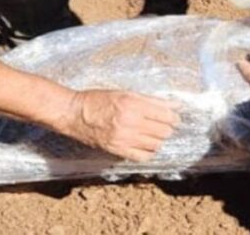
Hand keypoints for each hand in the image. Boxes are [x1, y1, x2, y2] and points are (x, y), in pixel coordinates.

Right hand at [62, 89, 180, 161]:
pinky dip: (149, 152)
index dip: (174, 116)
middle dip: (168, 128)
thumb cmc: (98, 99)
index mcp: (132, 104)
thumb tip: (174, 104)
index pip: (165, 115)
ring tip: (153, 134)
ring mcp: (124, 138)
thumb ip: (151, 100)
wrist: (74, 114)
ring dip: (159, 139)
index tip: (174, 116)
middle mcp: (130, 122)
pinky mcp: (118, 150)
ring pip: (156, 145)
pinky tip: (145, 145)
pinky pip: (143, 157)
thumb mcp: (125, 93)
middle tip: (164, 124)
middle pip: (164, 131)